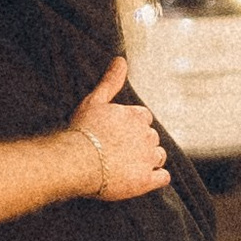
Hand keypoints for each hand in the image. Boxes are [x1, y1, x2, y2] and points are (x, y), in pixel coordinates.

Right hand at [70, 61, 167, 200]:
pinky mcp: (146, 180)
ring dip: (149, 160)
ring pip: (159, 156)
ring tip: (128, 166)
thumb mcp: (95, 101)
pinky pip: (163, 177)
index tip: (119, 134)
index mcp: (137, 116)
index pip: (144, 118)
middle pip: (152, 138)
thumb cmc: (83, 130)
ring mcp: (148, 159)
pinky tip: (143, 179)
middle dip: (140, 143)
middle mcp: (147, 135)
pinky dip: (156, 178)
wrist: (77, 161)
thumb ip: (111, 81)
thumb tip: (121, 60)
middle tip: (120, 151)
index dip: (132, 126)